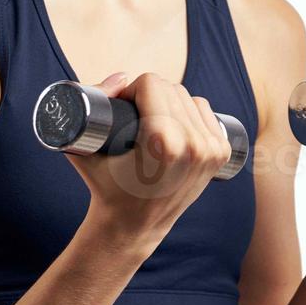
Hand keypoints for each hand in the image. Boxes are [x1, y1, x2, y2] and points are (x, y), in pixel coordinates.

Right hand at [65, 71, 232, 251]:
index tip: (121, 104)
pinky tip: (176, 121)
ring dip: (170, 100)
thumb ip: (93, 106)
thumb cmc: (105, 188)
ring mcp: (210, 149)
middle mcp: (192, 143)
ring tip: (152, 117)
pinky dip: (190, 110)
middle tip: (133, 111)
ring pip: (189, 97)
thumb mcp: (86, 151)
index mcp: (163, 140)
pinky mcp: (219, 154)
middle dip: (149, 93)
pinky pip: (205, 111)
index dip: (131, 88)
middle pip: (170, 88)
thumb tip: (120, 77)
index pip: (151, 84)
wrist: (133, 228)